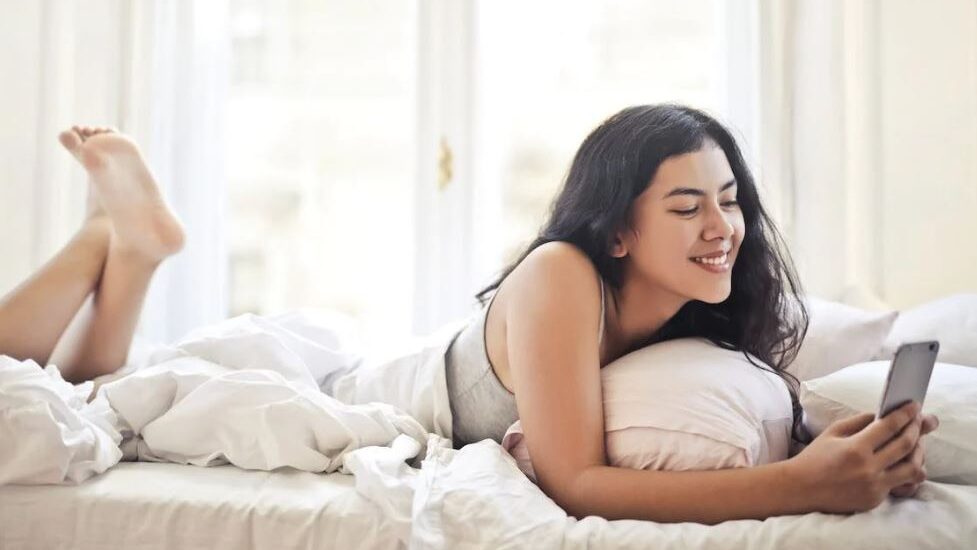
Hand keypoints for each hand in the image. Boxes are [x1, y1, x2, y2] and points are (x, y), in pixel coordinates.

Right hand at [787, 401, 929, 513]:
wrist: (801, 488)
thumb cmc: (815, 457)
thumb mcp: (833, 432)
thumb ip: (859, 422)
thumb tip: (883, 415)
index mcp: (855, 448)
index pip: (889, 427)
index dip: (905, 414)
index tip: (915, 406)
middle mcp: (868, 468)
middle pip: (905, 445)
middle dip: (917, 429)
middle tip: (920, 420)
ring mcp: (874, 486)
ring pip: (913, 469)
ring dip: (919, 453)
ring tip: (916, 443)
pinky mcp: (875, 500)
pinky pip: (902, 485)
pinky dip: (908, 474)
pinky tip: (908, 464)